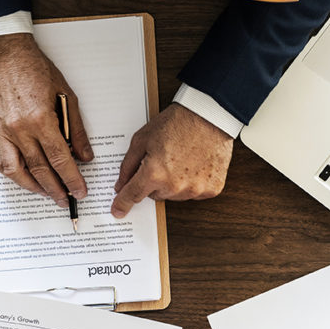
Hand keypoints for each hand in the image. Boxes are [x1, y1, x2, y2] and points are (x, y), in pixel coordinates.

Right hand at [0, 33, 93, 205]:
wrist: (3, 52)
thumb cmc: (34, 68)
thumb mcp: (65, 95)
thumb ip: (76, 129)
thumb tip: (84, 155)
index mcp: (40, 119)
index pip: (60, 159)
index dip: (72, 179)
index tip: (80, 191)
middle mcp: (18, 129)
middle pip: (40, 170)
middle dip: (56, 188)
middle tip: (66, 199)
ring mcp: (1, 131)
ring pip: (16, 171)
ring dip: (32, 187)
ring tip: (46, 193)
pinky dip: (11, 174)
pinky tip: (22, 178)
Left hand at [110, 103, 232, 217]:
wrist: (209, 116)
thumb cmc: (176, 123)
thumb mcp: (142, 138)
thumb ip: (128, 165)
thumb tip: (121, 185)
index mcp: (155, 173)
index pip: (133, 195)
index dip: (122, 204)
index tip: (118, 212)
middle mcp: (175, 186)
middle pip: (155, 195)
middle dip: (154, 181)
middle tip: (162, 160)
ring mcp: (195, 190)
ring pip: (175, 195)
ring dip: (174, 183)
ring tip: (181, 160)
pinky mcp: (211, 189)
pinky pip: (194, 193)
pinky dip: (193, 182)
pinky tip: (195, 165)